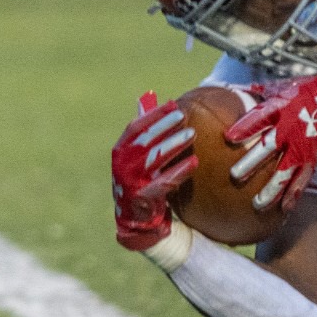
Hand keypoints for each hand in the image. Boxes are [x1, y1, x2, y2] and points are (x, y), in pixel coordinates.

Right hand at [111, 91, 197, 250]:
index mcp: (121, 151)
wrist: (140, 220)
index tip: (173, 104)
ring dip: (173, 145)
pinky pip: (163, 183)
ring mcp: (130, 183)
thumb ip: (146, 129)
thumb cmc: (145, 180)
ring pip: (153, 159)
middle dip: (164, 127)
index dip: (153, 115)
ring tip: (193, 134)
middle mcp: (121, 166)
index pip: (135, 127)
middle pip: (144, 140)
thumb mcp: (144, 154)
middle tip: (184, 115)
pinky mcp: (142, 199)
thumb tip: (148, 95)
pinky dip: (179, 172)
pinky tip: (195, 163)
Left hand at [226, 72, 316, 211]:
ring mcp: (304, 146)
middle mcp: (292, 129)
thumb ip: (262, 90)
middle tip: (235, 176)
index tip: (229, 137)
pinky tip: (285, 208)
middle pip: (268, 147)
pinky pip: (304, 178)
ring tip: (258, 204)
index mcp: (283, 109)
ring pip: (285, 170)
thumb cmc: (316, 89)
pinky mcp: (315, 157)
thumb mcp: (288, 85)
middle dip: (251, 162)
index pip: (260, 118)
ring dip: (272, 188)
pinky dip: (294, 193)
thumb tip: (235, 90)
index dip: (244, 128)